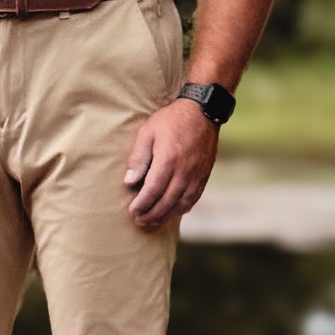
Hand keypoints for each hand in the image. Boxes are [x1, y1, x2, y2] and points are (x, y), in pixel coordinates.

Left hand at [124, 99, 218, 230]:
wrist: (202, 111)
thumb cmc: (171, 120)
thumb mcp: (147, 132)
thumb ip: (138, 158)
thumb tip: (129, 182)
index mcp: (169, 160)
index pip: (153, 190)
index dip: (142, 204)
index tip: (132, 211)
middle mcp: (185, 171)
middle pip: (167, 201)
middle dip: (152, 215)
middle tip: (139, 222)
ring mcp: (197, 175)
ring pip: (181, 204)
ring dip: (166, 216)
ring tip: (152, 223)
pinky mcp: (204, 176)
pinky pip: (193, 198)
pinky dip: (182, 209)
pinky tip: (172, 213)